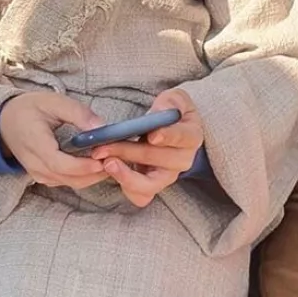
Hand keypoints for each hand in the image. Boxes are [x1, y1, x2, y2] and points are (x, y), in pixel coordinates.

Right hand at [0, 93, 110, 190]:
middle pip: (69, 178)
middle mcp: (35, 164)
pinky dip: (83, 176)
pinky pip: (66, 182)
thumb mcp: (53, 102)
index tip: (104, 159)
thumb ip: (78, 113)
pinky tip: (95, 164)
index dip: (84, 166)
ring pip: (70, 183)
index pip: (61, 164)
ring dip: (91, 176)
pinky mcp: (43, 177)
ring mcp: (38, 174)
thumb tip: (101, 127)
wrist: (4, 121)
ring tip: (110, 160)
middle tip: (116, 160)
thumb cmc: (29, 108)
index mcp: (35, 144)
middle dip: (95, 173)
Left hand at [88, 89, 204, 207]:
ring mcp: (168, 176)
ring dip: (126, 175)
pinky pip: (140, 196)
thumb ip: (170, 102)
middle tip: (106, 145)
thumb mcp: (174, 99)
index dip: (168, 136)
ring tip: (107, 162)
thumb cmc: (170, 113)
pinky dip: (125, 187)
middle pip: (158, 159)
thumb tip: (160, 113)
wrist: (166, 130)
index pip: (182, 137)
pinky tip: (111, 173)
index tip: (152, 136)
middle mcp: (183, 160)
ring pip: (150, 184)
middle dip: (130, 152)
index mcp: (191, 136)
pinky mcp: (153, 186)